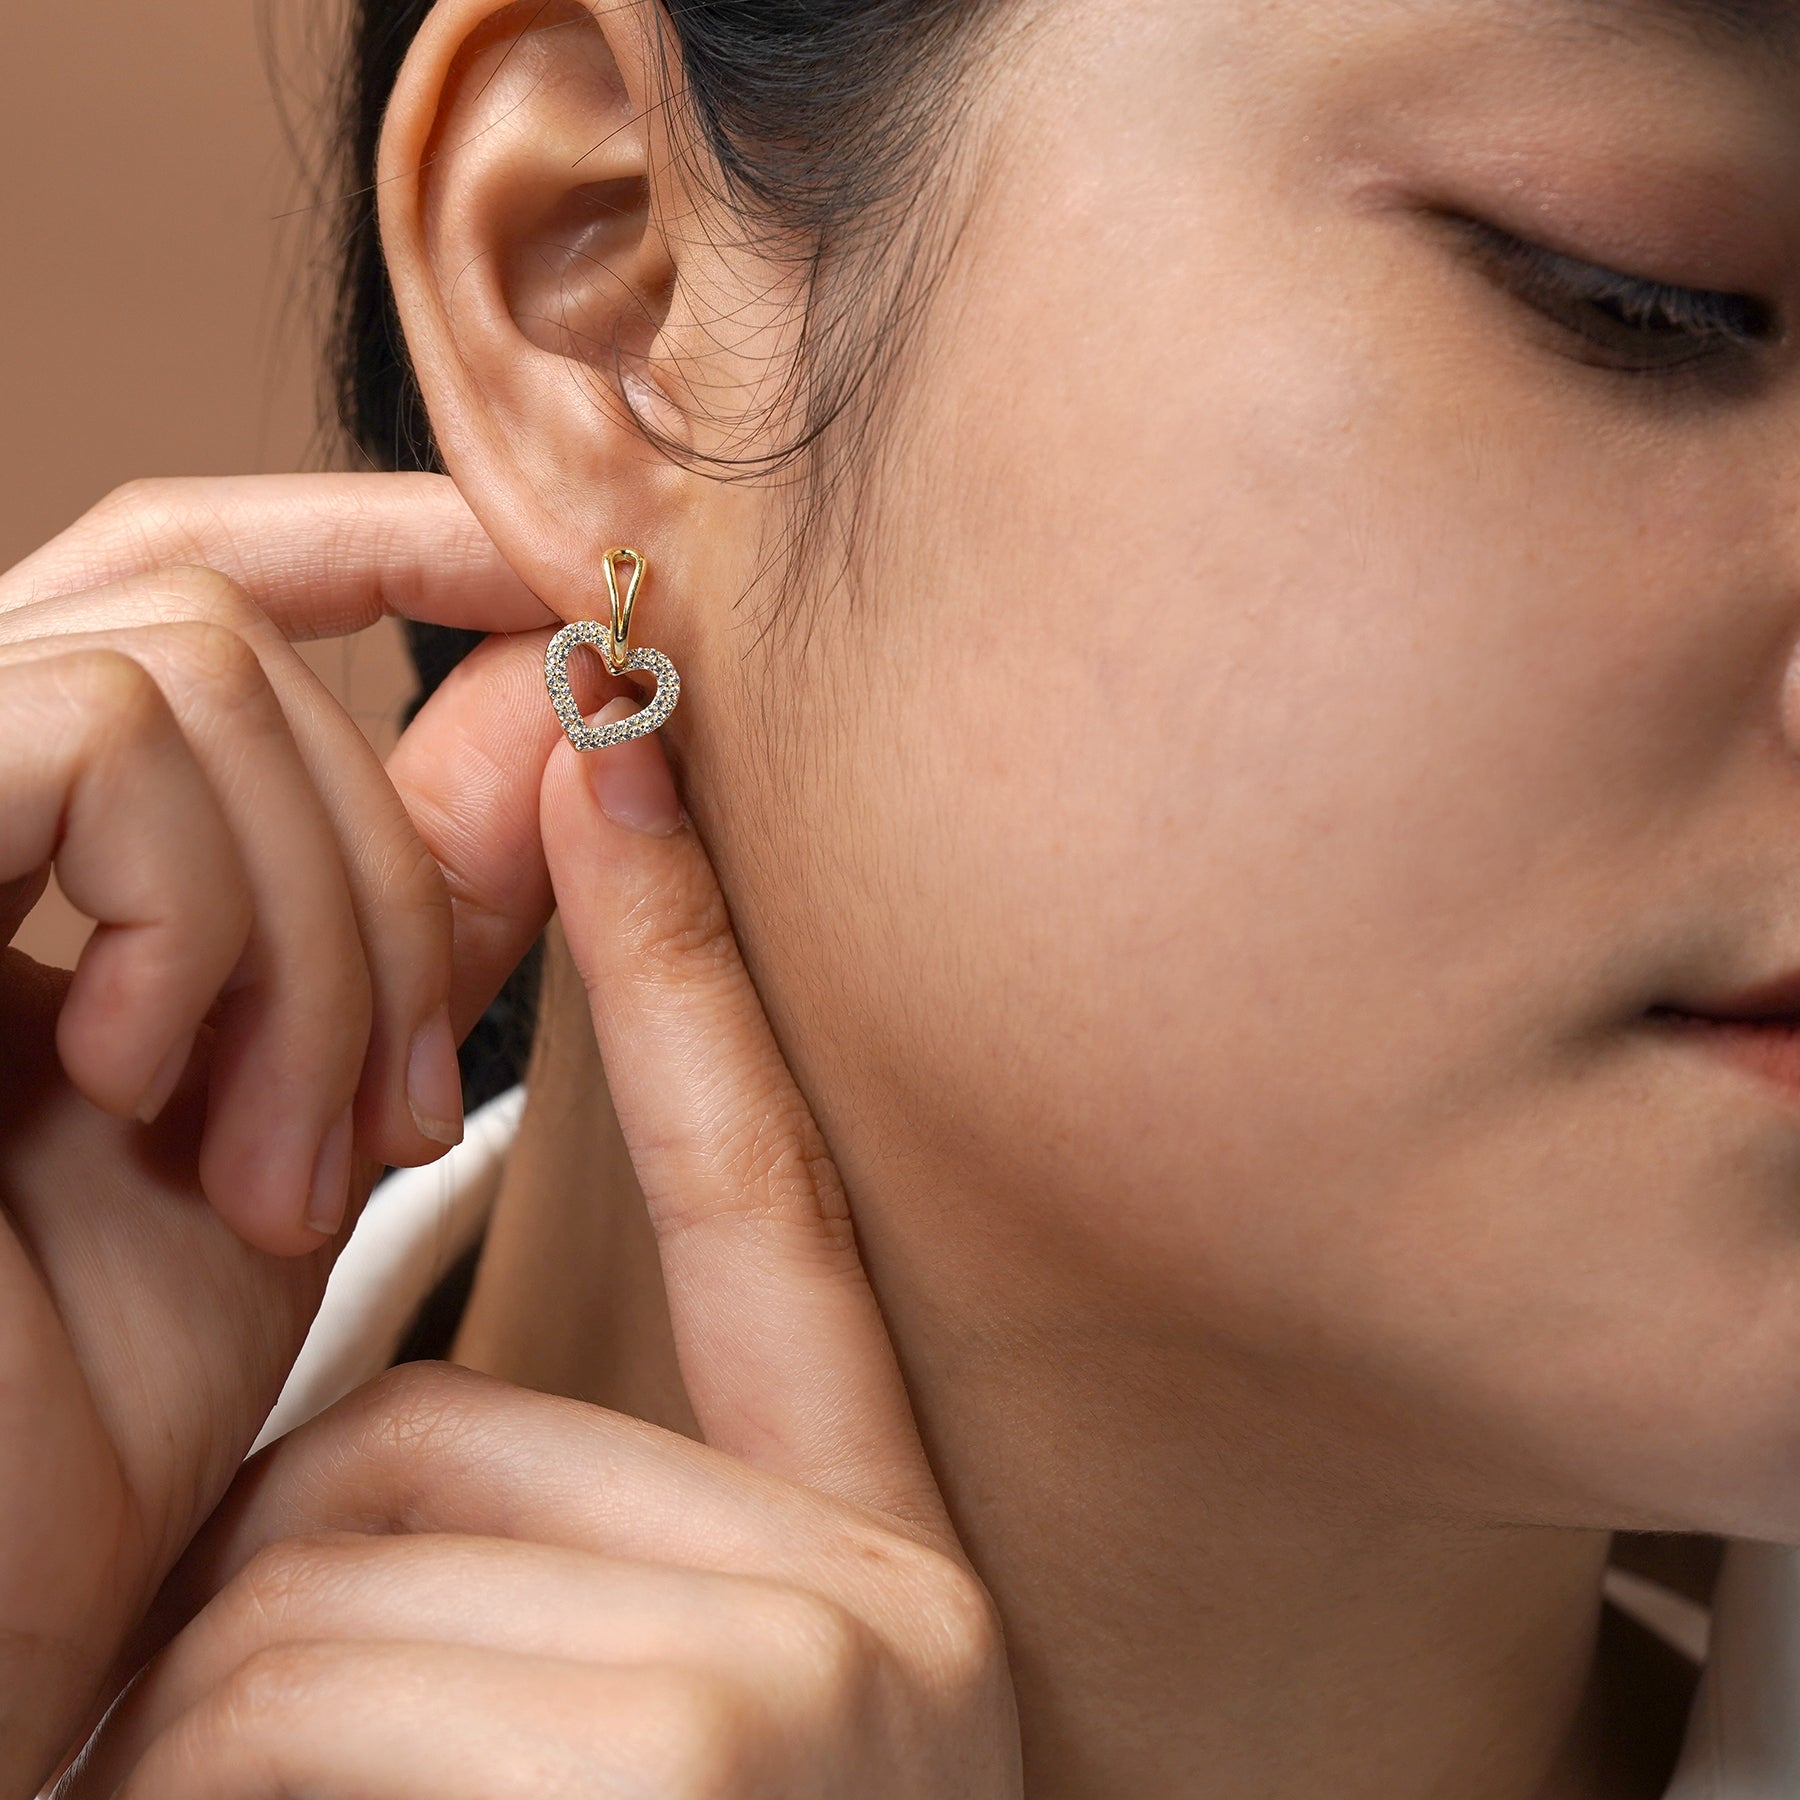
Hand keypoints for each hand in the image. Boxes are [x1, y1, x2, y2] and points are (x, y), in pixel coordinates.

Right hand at [0, 476, 561, 1791]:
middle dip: (377, 866)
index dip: (371, 538)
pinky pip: (93, 731)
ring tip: (288, 1156)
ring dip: (313, 926)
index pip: (178, 579)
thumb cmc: (89, 1410)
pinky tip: (152, 1093)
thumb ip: (412, 904)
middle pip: (213, 633)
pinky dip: (206, 913)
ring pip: (181, 670)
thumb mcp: (307, 1117)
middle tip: (403, 1113)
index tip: (552, 581)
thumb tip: (544, 694)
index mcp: (5, 853)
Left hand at [69, 718, 1024, 1796]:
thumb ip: (509, 1524)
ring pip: (343, 1563)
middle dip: (271, 1622)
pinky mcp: (723, 1752)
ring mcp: (814, 1689)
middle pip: (422, 1442)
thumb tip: (372, 1344)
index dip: (675, 962)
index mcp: (850, 1554)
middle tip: (282, 1793)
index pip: (751, 1189)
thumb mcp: (590, 1728)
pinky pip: (322, 1674)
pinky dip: (226, 1779)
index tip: (610, 756)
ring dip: (223, 1730)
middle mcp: (876, 1601)